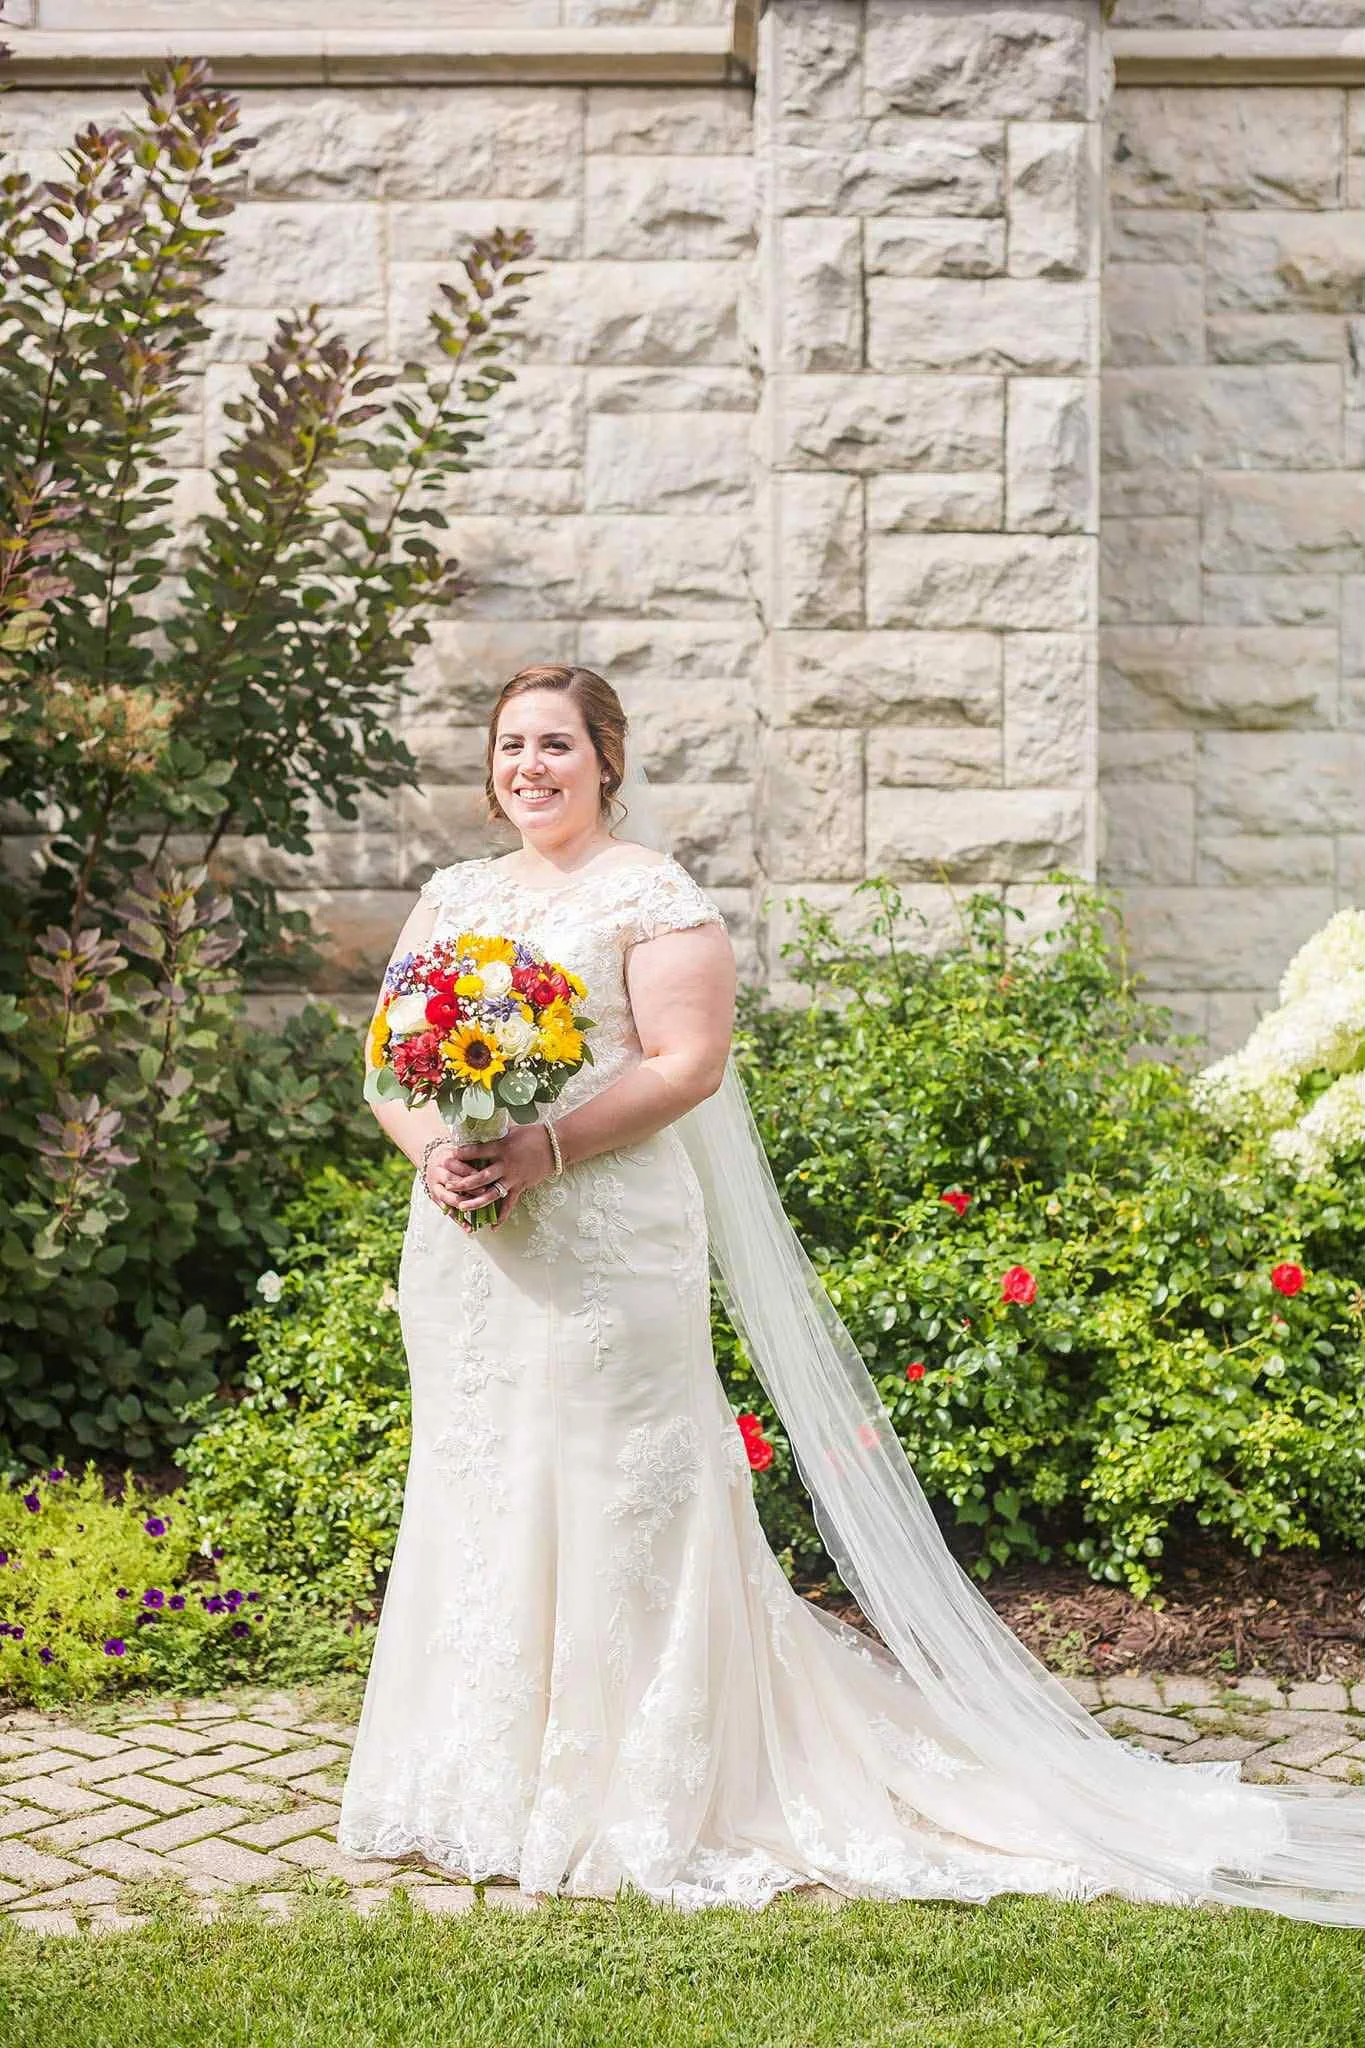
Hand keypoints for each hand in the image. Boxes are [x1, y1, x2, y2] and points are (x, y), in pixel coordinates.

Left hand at [427, 1125, 555, 1228]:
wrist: (555, 1146)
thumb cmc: (532, 1134)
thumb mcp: (511, 1130)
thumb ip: (494, 1135)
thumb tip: (478, 1129)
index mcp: (501, 1148)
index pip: (477, 1151)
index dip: (463, 1154)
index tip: (449, 1156)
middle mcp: (505, 1165)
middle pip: (480, 1177)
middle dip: (463, 1182)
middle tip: (448, 1186)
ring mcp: (513, 1178)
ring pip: (492, 1193)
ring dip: (476, 1201)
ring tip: (462, 1207)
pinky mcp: (521, 1187)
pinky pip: (510, 1204)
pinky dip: (502, 1216)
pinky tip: (492, 1226)